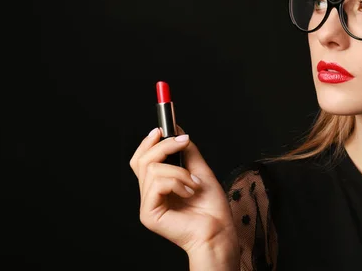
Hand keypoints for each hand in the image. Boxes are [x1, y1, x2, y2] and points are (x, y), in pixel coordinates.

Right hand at [130, 127, 238, 263]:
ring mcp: (148, 204)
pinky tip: (189, 192)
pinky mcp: (149, 214)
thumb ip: (187, 152)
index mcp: (159, 185)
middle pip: (142, 160)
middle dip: (165, 145)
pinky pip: (157, 184)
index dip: (149, 142)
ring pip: (152, 169)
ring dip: (179, 171)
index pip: (142, 159)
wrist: (219, 231)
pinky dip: (177, 182)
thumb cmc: (212, 208)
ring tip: (193, 183)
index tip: (163, 129)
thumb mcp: (200, 171)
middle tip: (184, 142)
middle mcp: (150, 194)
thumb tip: (177, 130)